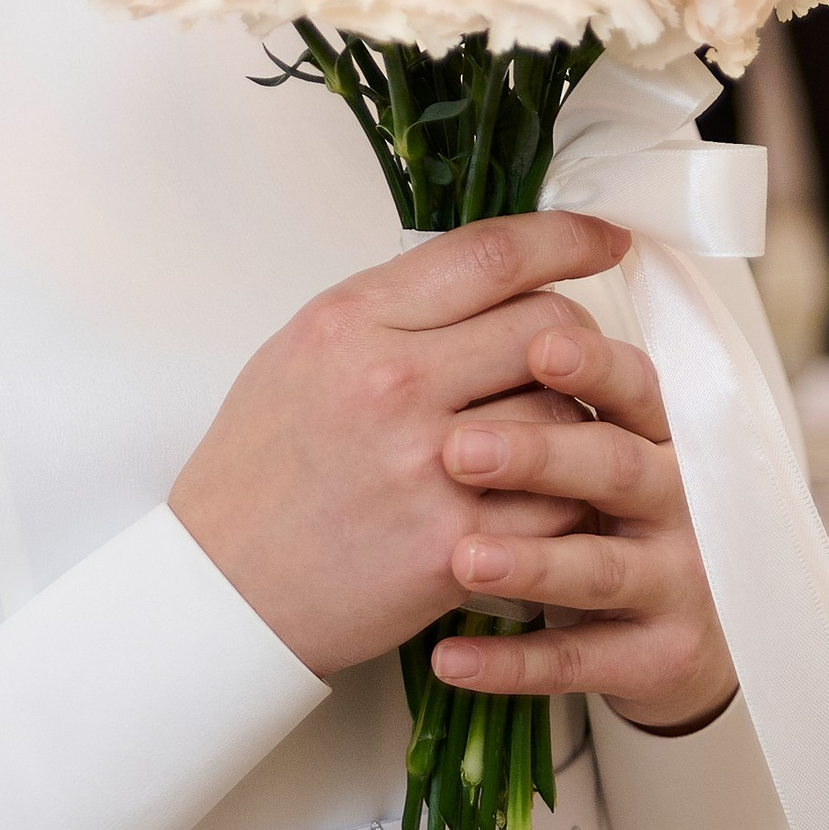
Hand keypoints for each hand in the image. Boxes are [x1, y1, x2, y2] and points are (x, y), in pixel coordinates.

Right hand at [169, 214, 632, 674]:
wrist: (223, 590)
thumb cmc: (260, 473)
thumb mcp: (302, 353)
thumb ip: (396, 308)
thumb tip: (494, 274)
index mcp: (353, 322)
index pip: (494, 254)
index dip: (569, 239)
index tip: (605, 241)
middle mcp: (392, 383)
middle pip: (550, 327)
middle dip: (579, 341)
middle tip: (572, 365)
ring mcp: (425, 467)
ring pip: (567, 414)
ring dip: (576, 423)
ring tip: (550, 441)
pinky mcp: (451, 546)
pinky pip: (558, 507)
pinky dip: (565, 501)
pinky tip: (541, 503)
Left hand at [434, 301, 737, 736]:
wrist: (676, 635)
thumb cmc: (608, 520)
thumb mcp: (599, 446)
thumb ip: (555, 390)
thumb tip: (479, 293)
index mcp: (656, 433)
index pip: (633, 383)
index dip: (591, 364)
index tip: (536, 343)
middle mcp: (678, 499)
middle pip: (617, 466)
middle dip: (542, 456)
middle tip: (459, 448)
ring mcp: (675, 580)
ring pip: (602, 568)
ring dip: (531, 562)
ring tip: (461, 557)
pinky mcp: (658, 655)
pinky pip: (580, 661)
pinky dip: (513, 662)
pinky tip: (451, 655)